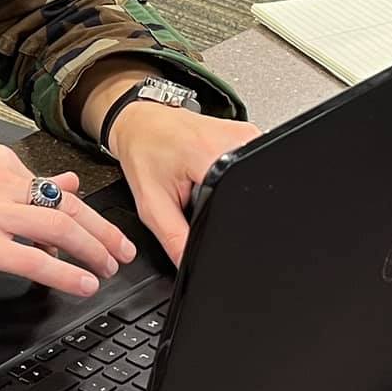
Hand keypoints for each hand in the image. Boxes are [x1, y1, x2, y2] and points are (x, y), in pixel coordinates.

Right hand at [0, 148, 135, 299]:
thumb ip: (17, 183)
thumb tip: (65, 183)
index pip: (55, 187)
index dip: (88, 214)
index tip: (104, 230)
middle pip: (67, 207)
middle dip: (103, 233)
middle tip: (122, 251)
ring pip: (61, 231)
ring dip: (94, 253)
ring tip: (108, 270)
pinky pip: (37, 261)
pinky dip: (67, 275)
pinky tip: (83, 286)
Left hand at [110, 106, 261, 265]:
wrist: (143, 122)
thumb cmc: (144, 151)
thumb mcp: (152, 203)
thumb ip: (175, 239)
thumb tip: (190, 268)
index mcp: (209, 154)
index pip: (234, 200)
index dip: (219, 217)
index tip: (199, 211)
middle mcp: (234, 139)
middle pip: (243, 191)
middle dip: (222, 204)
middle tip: (195, 192)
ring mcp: (245, 134)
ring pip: (248, 179)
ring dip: (228, 189)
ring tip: (201, 179)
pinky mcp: (248, 134)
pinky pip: (248, 164)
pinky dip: (232, 176)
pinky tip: (211, 172)